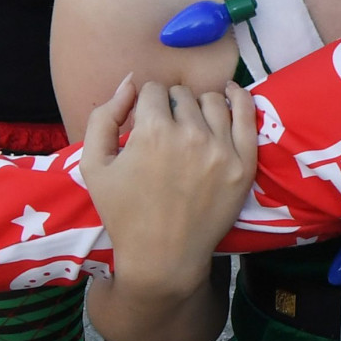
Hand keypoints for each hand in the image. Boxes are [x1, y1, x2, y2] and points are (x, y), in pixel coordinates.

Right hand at [79, 74, 256, 296]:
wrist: (163, 257)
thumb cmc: (124, 213)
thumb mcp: (93, 165)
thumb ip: (103, 117)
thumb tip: (129, 83)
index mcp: (152, 131)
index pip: (152, 90)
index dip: (144, 103)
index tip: (144, 122)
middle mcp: (190, 134)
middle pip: (182, 95)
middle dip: (170, 106)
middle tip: (165, 131)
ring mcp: (222, 149)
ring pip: (213, 100)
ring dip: (198, 105)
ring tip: (191, 123)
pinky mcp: (244, 164)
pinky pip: (247, 115)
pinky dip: (239, 99)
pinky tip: (231, 94)